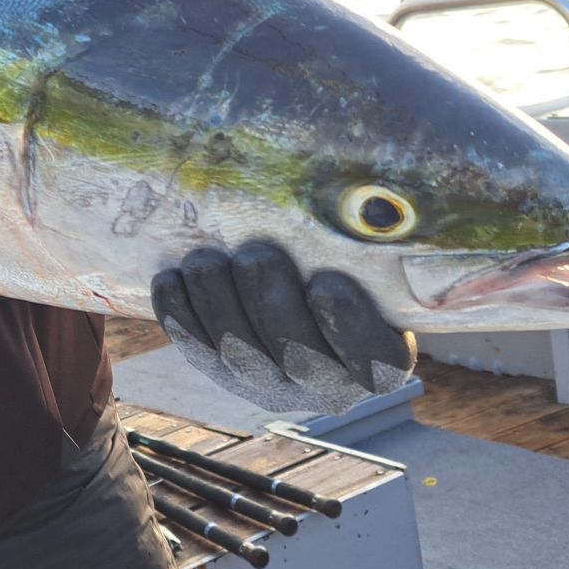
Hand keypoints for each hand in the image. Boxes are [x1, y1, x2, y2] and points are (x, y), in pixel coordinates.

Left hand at [151, 241, 416, 414]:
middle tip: (257, 257)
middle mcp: (328, 385)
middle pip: (299, 359)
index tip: (326, 284)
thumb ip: (373, 237)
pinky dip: (182, 317)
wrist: (295, 271)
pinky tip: (172, 280)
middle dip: (272, 306)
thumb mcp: (371, 250)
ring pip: (240, 357)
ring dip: (220, 306)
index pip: (376, 363)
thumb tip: (397, 183)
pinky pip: (198, 352)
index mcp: (380, 362)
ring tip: (207, 261)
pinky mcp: (225, 374)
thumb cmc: (347, 253)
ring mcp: (272, 386)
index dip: (350, 329)